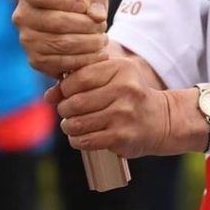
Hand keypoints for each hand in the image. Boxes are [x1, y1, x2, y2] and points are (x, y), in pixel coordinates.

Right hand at [13, 0, 108, 76]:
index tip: (85, 6)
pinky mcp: (36, 60)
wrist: (74, 19)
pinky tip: (98, 54)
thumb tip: (96, 15)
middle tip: (102, 25)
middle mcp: (22, 16)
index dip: (65, 0)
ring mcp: (27, 40)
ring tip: (102, 39)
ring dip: (87, 43)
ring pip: (59, 44)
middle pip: (54, 22)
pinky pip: (60, 63)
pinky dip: (83, 60)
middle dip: (84, 25)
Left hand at [57, 56, 174, 158]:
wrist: (160, 120)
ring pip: (78, 123)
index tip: (64, 94)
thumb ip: (81, 81)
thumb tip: (49, 96)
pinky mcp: (121, 136)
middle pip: (76, 102)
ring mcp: (124, 114)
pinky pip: (86, 140)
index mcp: (121, 69)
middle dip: (64, 109)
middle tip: (67, 111)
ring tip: (71, 124)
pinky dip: (76, 140)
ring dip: (68, 126)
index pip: (80, 77)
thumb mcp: (112, 79)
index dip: (65, 88)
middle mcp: (124, 89)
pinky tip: (79, 137)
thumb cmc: (128, 96)